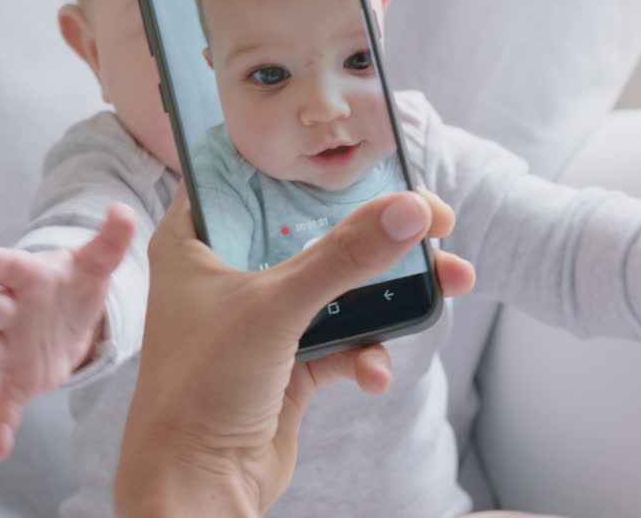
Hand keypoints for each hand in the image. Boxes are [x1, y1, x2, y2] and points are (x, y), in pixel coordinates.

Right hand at [0, 203, 135, 459]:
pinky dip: (1, 425)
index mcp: (30, 279)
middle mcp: (12, 312)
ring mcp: (10, 347)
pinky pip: (6, 403)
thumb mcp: (97, 262)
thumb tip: (125, 211)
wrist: (72, 318)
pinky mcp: (19, 379)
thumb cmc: (76, 282)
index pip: (7, 265)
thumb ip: (112, 240)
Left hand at [115, 187, 474, 517]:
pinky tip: (374, 373)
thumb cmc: (200, 390)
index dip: (312, 164)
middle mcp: (225, 273)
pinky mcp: (287, 364)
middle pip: (313, 231)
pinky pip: (342, 341)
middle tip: (433, 222)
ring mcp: (259, 320)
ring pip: (337, 286)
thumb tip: (411, 211)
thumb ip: (345, 256)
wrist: (196, 491)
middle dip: (375, 231)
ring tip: (446, 284)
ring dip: (389, 290)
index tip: (373, 155)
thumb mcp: (275, 307)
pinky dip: (366, 352)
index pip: (254, 176)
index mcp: (195, 240)